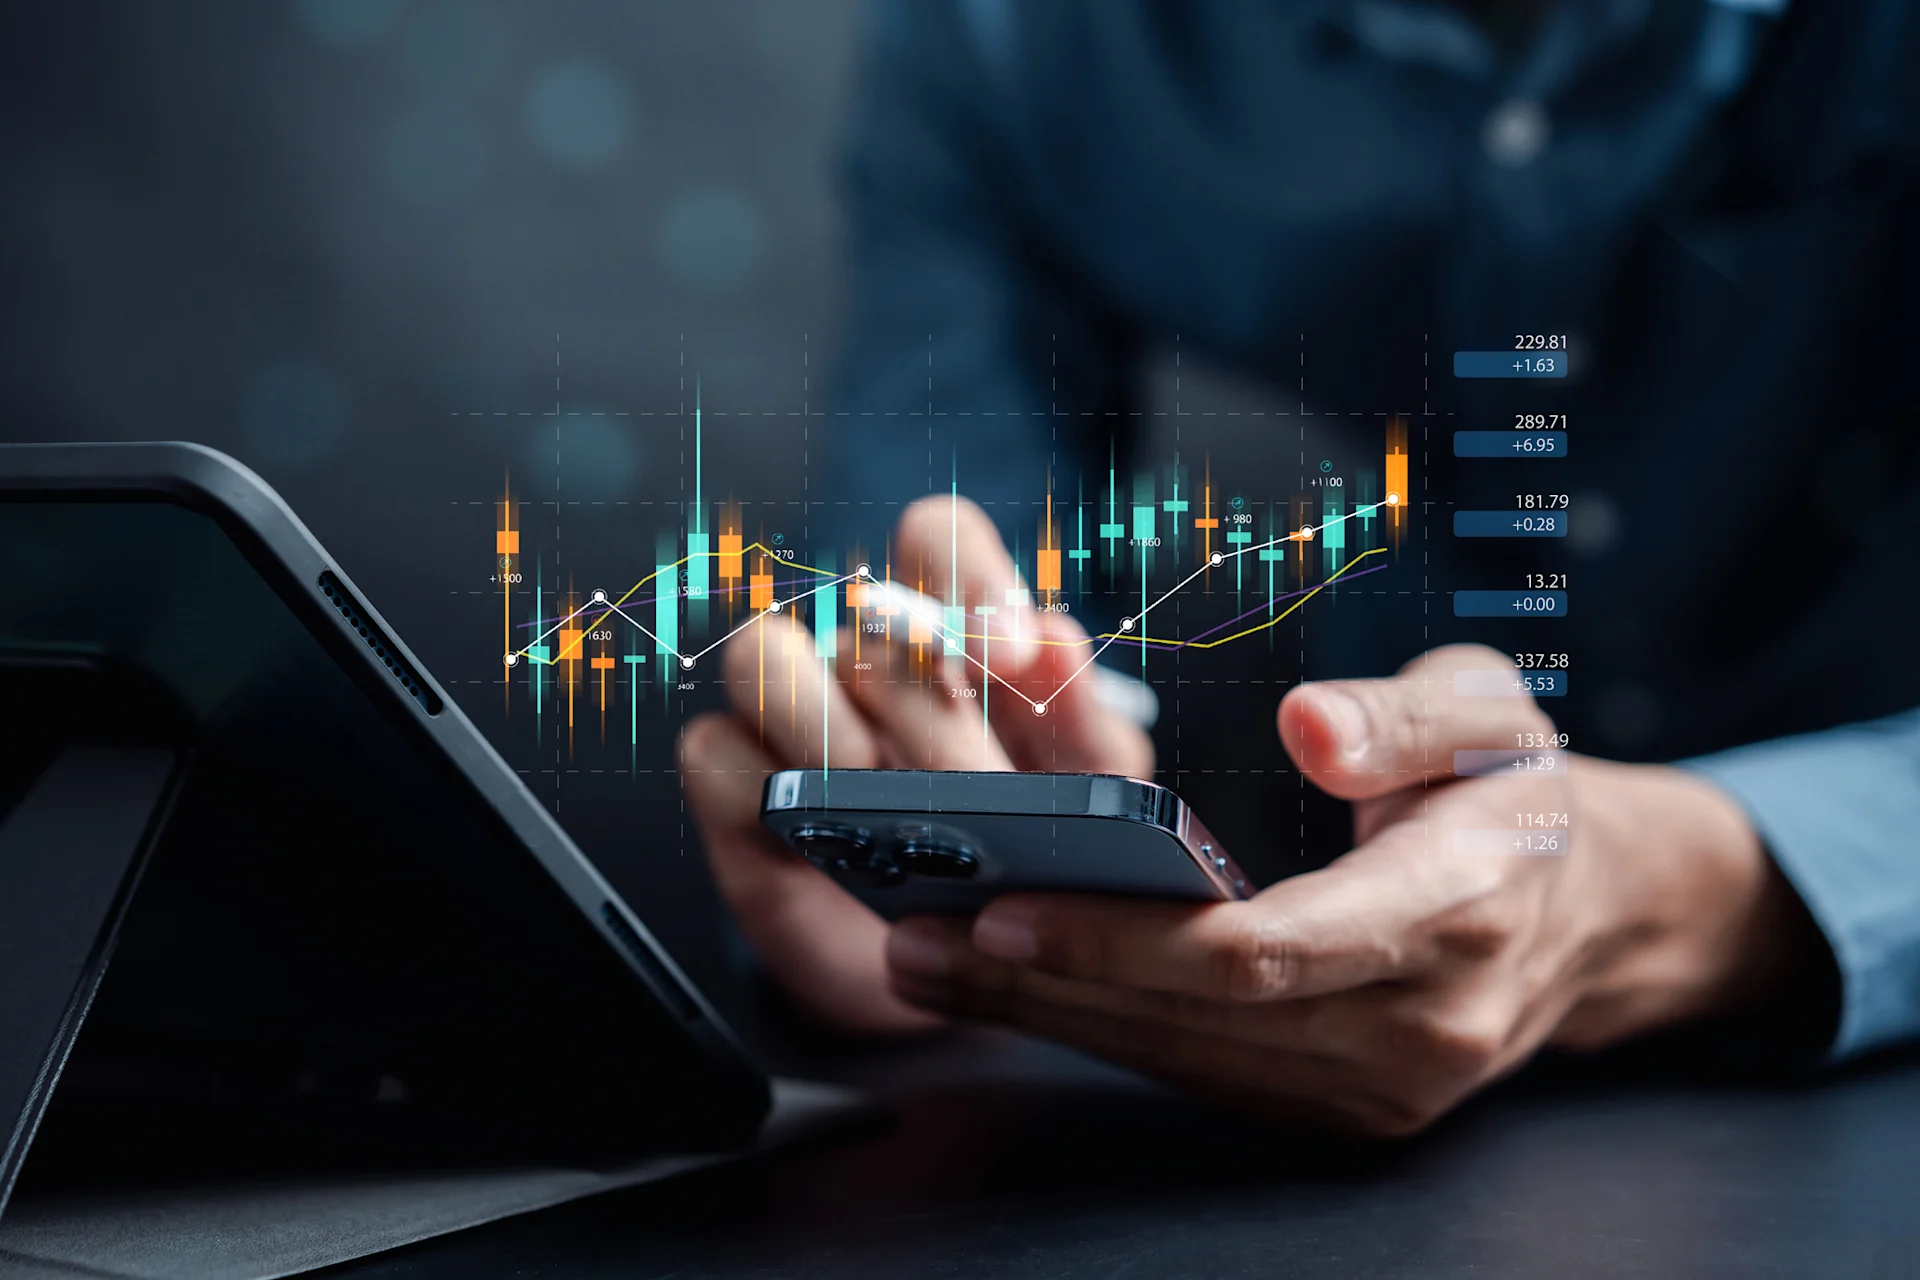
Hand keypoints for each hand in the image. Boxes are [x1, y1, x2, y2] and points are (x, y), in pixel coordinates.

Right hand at [679, 496, 1151, 1034]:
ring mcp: (792, 720)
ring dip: (820, 725)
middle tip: (973, 797)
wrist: (971, 992)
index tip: (1008, 652)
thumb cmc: (1030, 880)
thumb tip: (1054, 638)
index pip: (933, 541)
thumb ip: (1092, 732)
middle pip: (867, 631)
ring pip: (762, 652)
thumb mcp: (1092, 813)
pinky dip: (760, 793)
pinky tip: (808, 842)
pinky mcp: (736, 787)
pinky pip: (714, 748)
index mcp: (955, 641)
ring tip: (866, 796)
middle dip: (932, 723)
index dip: (967, 577)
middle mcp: (867, 666)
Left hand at [882, 645, 1816, 1133]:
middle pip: (1199, 1018)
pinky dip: (1102, 1026)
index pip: (1266, 950)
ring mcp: (1379, 1086)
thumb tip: (1307, 724)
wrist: (1591, 911)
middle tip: (918, 936)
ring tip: (930, 958)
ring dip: (1051, 1011)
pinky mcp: (1340, 1104)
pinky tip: (1017, 984)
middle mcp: (1417, 1027)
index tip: (1009, 907)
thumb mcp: (1489, 711)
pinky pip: (1201, 1070)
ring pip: (1185, 1057)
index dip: (1126, 937)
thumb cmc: (1519, 791)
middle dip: (1048, 978)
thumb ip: (1401, 718)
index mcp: (1455, 913)